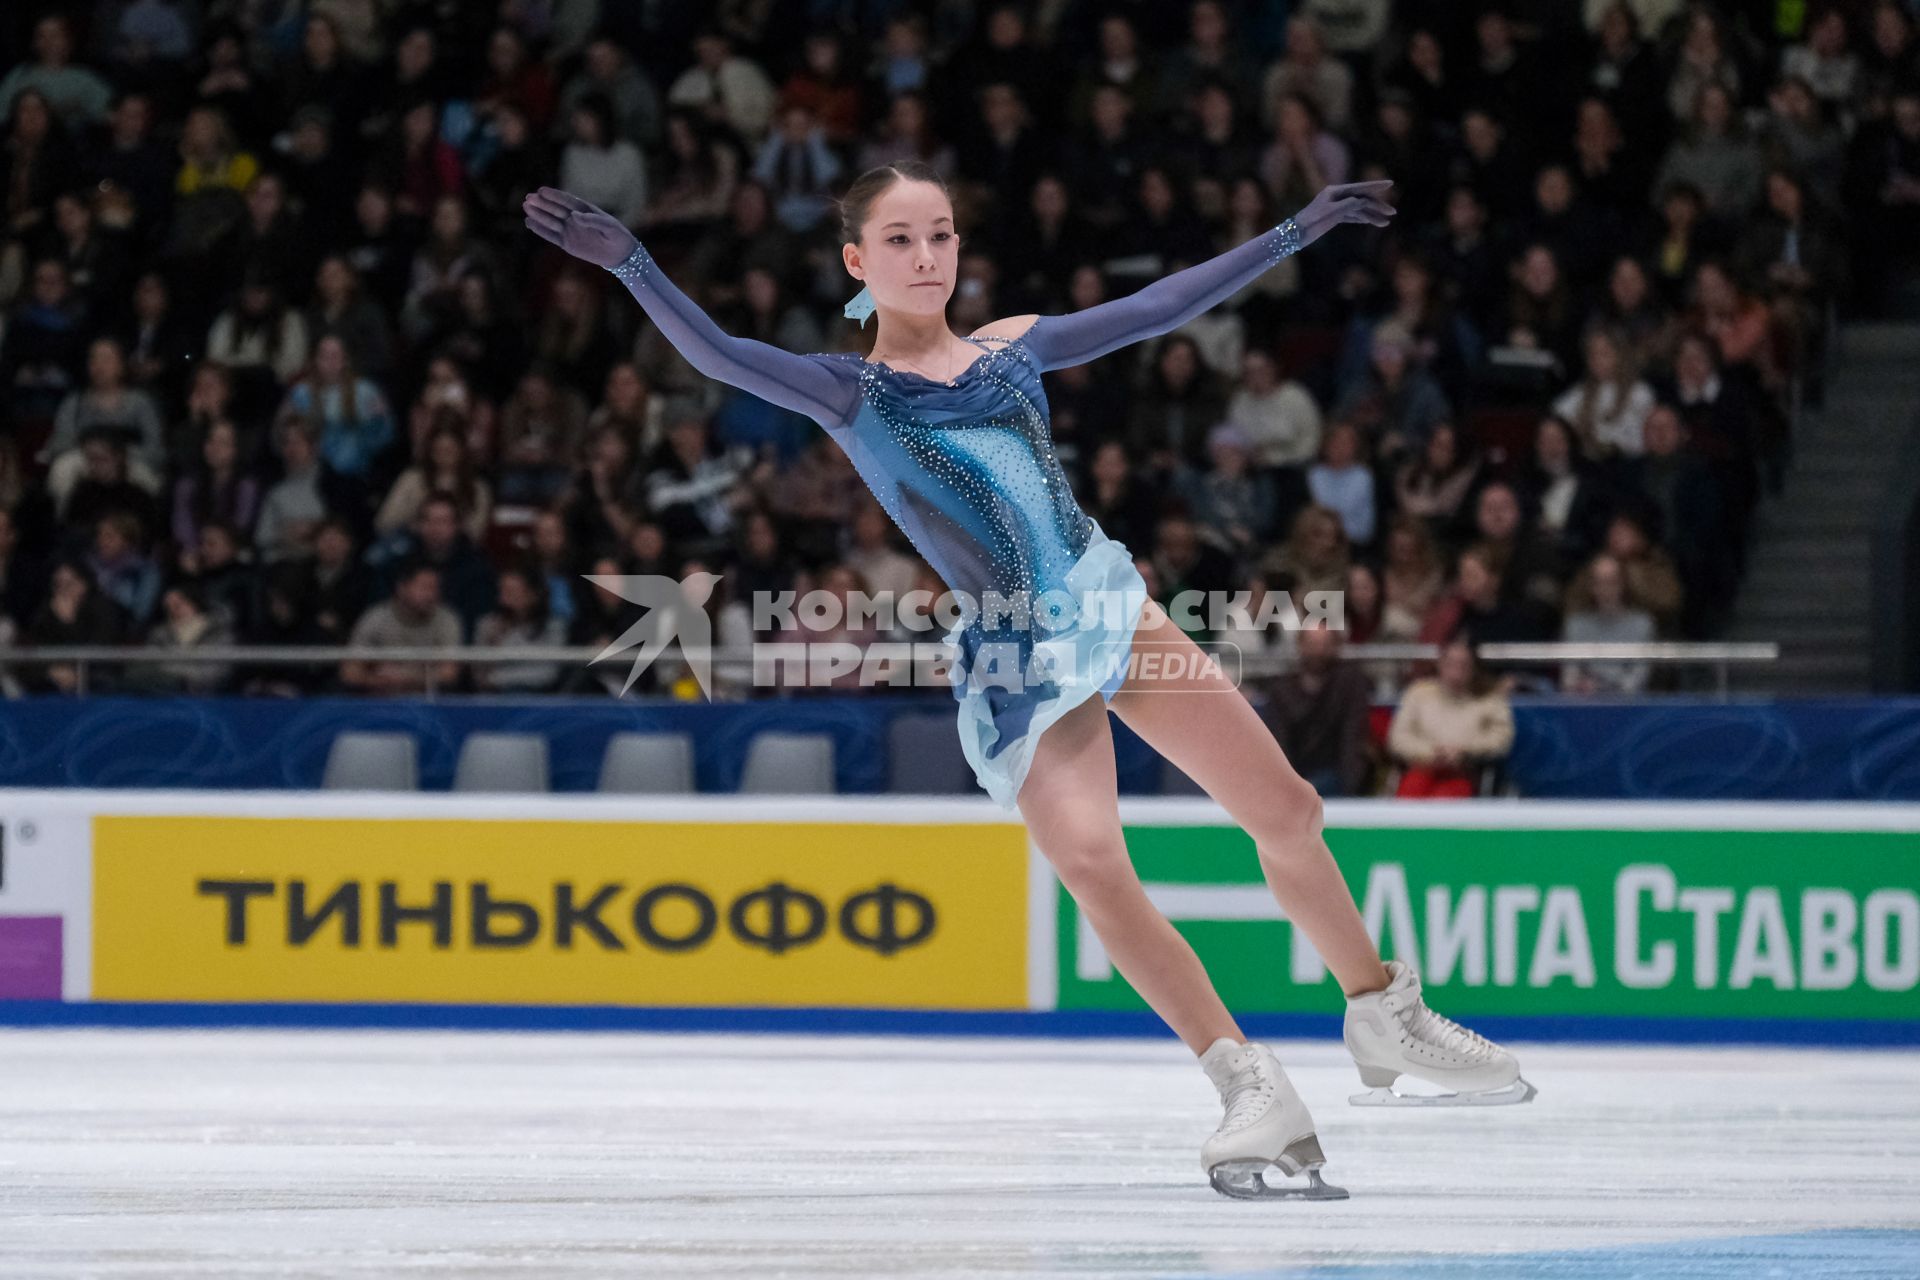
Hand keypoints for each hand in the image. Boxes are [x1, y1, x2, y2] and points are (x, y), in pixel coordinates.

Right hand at [523, 187, 638, 268]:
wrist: (619, 254)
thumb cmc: (617, 236)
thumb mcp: (610, 227)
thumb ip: (594, 220)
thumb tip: (575, 216)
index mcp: (584, 210)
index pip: (567, 201)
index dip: (555, 196)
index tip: (542, 190)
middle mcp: (574, 218)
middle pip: (555, 209)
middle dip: (542, 203)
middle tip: (528, 198)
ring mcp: (569, 230)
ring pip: (551, 221)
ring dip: (538, 214)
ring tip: (526, 207)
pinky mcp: (566, 243)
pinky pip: (551, 236)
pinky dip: (540, 230)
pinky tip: (529, 222)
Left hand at [1292, 180, 1395, 246]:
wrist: (1296, 234)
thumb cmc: (1310, 222)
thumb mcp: (1330, 213)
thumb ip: (1348, 205)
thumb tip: (1364, 200)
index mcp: (1335, 191)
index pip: (1360, 188)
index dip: (1376, 186)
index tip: (1390, 184)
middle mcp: (1337, 196)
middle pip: (1362, 199)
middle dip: (1378, 205)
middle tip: (1392, 212)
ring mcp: (1335, 206)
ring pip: (1358, 209)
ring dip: (1372, 216)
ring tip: (1385, 224)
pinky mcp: (1333, 217)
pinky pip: (1351, 216)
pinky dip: (1362, 218)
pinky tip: (1372, 221)